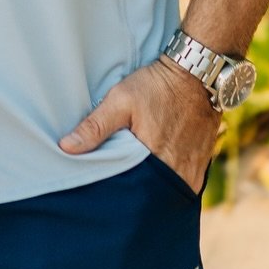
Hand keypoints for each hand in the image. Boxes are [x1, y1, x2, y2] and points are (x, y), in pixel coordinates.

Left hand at [59, 58, 219, 194]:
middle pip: (151, 195)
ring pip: (168, 192)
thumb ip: (95, 126)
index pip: (132, 191)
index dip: (118, 192)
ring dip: (154, 189)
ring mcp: (193, 171)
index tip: (105, 192)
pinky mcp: (202, 166)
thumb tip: (66, 147)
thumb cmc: (157, 86)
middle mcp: (179, 172)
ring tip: (137, 183)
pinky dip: (169, 182)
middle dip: (136, 195)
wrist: (196, 73)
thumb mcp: (121, 100)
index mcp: (157, 160)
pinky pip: (183, 184)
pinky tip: (157, 175)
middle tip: (119, 191)